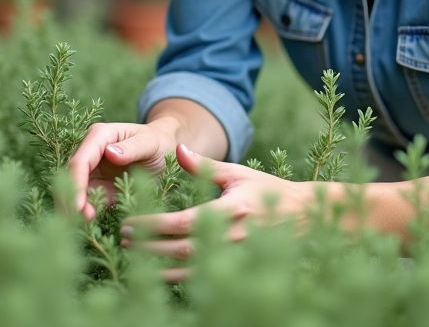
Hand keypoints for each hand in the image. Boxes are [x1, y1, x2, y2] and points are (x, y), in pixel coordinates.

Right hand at [67, 119, 179, 220]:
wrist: (165, 149)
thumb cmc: (159, 141)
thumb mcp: (150, 143)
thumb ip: (132, 147)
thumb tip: (110, 153)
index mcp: (100, 136)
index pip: (81, 161)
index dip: (76, 184)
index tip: (78, 206)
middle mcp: (91, 152)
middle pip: (72, 177)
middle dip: (72, 199)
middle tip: (81, 220)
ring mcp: (93, 170)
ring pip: (76, 191)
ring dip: (76, 208)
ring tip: (87, 224)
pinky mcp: (99, 186)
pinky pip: (88, 200)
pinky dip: (87, 212)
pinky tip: (91, 223)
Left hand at [121, 144, 320, 280]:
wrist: (303, 215)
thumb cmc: (266, 190)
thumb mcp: (237, 173)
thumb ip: (205, 165)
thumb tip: (179, 149)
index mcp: (230, 210)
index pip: (183, 222)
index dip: (154, 226)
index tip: (130, 224)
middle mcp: (232, 236)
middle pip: (181, 249)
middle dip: (150, 247)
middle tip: (124, 241)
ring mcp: (236, 257)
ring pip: (191, 270)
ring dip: (159, 268)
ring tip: (135, 260)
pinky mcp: (238, 268)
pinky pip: (204, 278)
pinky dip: (180, 279)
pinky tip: (160, 274)